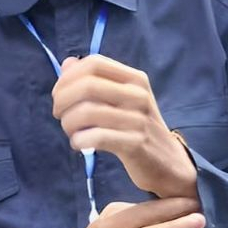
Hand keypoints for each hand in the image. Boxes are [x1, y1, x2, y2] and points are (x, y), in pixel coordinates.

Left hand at [51, 55, 198, 201]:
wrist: (168, 163)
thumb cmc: (138, 130)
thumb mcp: (122, 101)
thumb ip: (95, 82)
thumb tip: (66, 64)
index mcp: (134, 78)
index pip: (93, 63)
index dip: (68, 77)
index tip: (59, 95)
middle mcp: (138, 94)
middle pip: (87, 85)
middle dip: (63, 100)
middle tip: (59, 115)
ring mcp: (138, 119)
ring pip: (87, 112)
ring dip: (68, 124)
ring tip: (71, 133)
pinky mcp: (135, 144)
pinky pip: (96, 137)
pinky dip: (79, 140)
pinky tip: (79, 145)